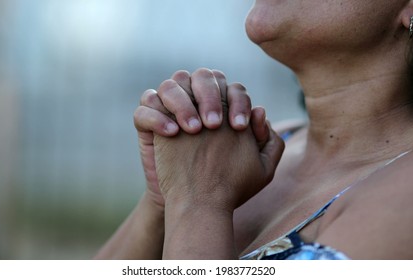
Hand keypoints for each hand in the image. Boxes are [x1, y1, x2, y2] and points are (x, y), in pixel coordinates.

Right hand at [133, 68, 268, 207]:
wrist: (196, 205)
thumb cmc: (229, 184)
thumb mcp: (259, 169)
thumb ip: (268, 141)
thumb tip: (260, 111)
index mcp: (222, 106)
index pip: (230, 86)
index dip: (238, 100)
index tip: (240, 127)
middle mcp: (195, 102)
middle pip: (200, 76)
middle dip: (209, 95)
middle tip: (214, 124)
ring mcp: (170, 111)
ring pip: (170, 85)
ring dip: (182, 102)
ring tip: (193, 130)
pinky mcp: (147, 125)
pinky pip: (145, 109)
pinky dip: (157, 116)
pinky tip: (172, 134)